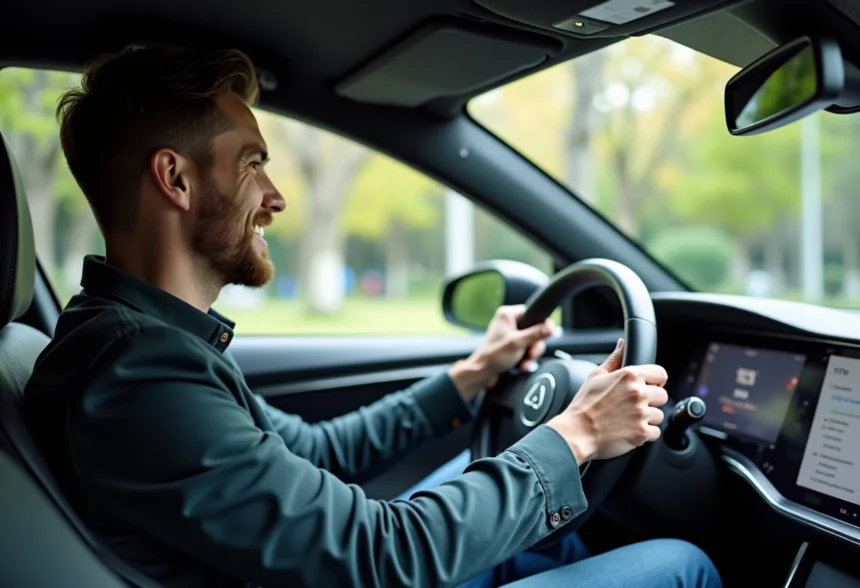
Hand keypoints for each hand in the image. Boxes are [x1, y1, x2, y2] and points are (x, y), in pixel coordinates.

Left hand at [448, 305, 553, 400]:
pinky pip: (527, 348)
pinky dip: (527, 357)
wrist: (482, 373)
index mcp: (507, 314)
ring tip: (525, 363)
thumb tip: (550, 327)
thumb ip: (535, 334)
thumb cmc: (493, 356)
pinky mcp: (512, 345)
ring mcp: (511, 333)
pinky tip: (522, 365)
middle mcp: (509, 321)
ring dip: (531, 354)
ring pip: (532, 341)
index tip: (547, 334)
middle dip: (534, 346)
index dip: (541, 325)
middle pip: (535, 329)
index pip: (533, 313)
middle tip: (530, 354)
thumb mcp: (517, 343)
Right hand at [547, 338, 668, 464]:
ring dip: (648, 419)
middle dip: (651, 401)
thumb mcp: (596, 376)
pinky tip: (630, 430)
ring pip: (659, 415)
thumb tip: (622, 344)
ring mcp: (641, 414)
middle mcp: (638, 393)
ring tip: (629, 419)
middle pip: (663, 396)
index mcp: (630, 376)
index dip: (655, 381)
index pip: (660, 373)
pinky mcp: (641, 433)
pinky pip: (655, 432)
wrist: (577, 432)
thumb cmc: (584, 405)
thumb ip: (614, 359)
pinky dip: (645, 434)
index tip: (649, 387)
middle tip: (633, 406)